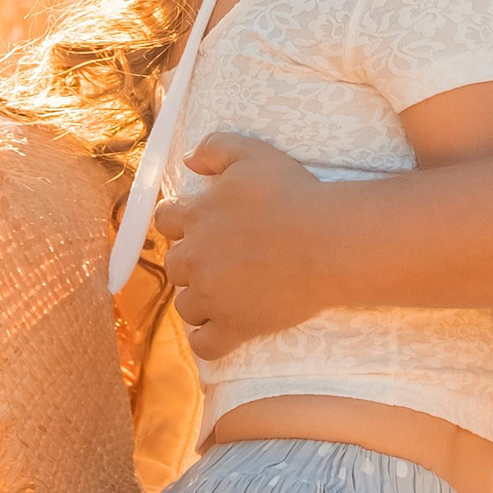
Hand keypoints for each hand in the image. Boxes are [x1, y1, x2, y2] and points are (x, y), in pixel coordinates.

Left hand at [153, 132, 340, 357]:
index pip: (165, 221)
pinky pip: (205, 345)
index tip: (195, 225)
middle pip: (175, 265)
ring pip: (186, 306)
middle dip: (193, 262)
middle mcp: (195, 259)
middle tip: (222, 259)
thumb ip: (214, 148)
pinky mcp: (235, 327)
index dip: (178, 222)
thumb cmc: (293, 194)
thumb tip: (187, 159)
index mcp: (195, 217)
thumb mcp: (252, 154)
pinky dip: (209, 340)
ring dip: (200, 300)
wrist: (327, 241)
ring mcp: (212, 297)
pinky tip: (222, 331)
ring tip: (226, 294)